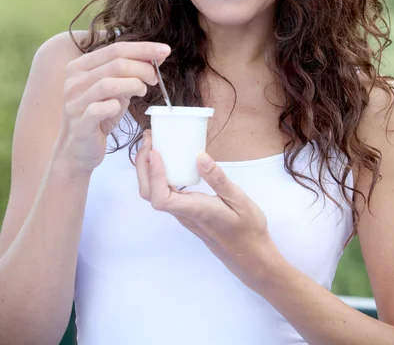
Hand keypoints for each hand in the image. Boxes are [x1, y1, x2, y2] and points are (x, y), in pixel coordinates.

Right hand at [55, 41, 170, 173]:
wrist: (78, 149)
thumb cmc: (99, 116)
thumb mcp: (115, 90)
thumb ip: (130, 73)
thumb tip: (155, 57)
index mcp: (80, 67)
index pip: (115, 48)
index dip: (143, 48)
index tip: (165, 50)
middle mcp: (74, 81)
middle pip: (116, 63)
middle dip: (143, 68)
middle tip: (155, 78)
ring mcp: (74, 102)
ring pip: (108, 84)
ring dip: (133, 85)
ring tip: (143, 91)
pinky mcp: (79, 123)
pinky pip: (100, 109)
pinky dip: (116, 106)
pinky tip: (121, 107)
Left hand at [136, 130, 277, 292]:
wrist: (250, 255)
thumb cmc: (247, 229)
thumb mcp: (240, 200)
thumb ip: (219, 179)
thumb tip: (200, 157)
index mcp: (195, 210)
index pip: (161, 198)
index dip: (153, 174)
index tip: (155, 152)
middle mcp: (183, 213)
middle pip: (149, 194)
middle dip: (142, 166)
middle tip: (149, 140)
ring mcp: (183, 214)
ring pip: (155, 194)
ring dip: (148, 170)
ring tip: (154, 146)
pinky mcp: (187, 211)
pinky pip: (165, 193)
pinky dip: (158, 175)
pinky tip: (168, 161)